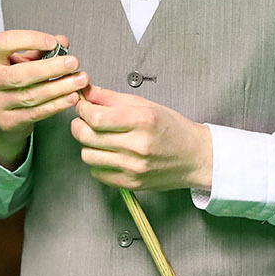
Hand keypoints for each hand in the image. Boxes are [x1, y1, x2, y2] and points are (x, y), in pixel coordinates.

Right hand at [0, 30, 86, 167]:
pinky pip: (36, 113)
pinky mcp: (7, 122)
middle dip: (50, 68)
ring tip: (80, 80)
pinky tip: (71, 97)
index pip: (4, 42)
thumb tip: (62, 42)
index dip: (30, 39)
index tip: (53, 42)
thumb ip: (40, 49)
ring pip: (31, 95)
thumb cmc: (11, 80)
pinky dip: (57, 104)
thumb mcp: (20, 60)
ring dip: (59, 87)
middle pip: (19, 74)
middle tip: (74, 63)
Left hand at [71, 84, 212, 191]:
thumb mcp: (145, 105)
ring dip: (87, 145)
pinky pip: (97, 173)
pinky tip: (108, 154)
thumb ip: (112, 98)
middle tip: (83, 120)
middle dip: (79, 125)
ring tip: (98, 138)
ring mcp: (134, 167)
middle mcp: (138, 146)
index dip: (82, 110)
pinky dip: (97, 162)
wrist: (195, 157)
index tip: (83, 107)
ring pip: (88, 156)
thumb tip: (87, 92)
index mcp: (143, 121)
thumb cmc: (173, 129)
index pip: (96, 117)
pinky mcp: (131, 183)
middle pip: (87, 136)